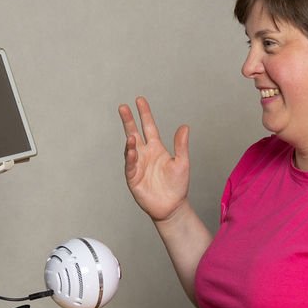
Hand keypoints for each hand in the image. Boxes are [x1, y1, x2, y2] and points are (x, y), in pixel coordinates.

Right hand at [119, 97, 190, 222]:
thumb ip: (181, 145)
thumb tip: (185, 126)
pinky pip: (130, 166)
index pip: (149, 127)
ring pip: (130, 149)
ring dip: (130, 142)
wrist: (172, 206)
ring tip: (131, 135)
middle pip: (134, 133)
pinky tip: (132, 151)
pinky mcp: (133, 178)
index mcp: (156, 148)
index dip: (144, 114)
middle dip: (128, 121)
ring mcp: (137, 165)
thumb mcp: (182, 162)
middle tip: (123, 107)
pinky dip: (130, 158)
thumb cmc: (177, 185)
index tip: (139, 100)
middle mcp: (145, 154)